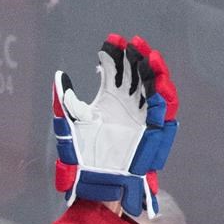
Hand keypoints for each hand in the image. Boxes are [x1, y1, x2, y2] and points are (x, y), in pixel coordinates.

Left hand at [52, 34, 178, 217]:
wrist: (96, 182)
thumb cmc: (82, 157)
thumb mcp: (70, 125)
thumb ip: (65, 101)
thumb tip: (60, 76)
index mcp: (109, 99)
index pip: (115, 69)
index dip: (114, 54)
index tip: (110, 41)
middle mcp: (127, 104)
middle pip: (136, 73)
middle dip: (136, 56)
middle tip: (132, 43)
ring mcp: (141, 116)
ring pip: (153, 88)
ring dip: (153, 71)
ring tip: (148, 56)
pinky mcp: (152, 131)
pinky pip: (163, 111)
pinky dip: (163, 95)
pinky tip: (157, 81)